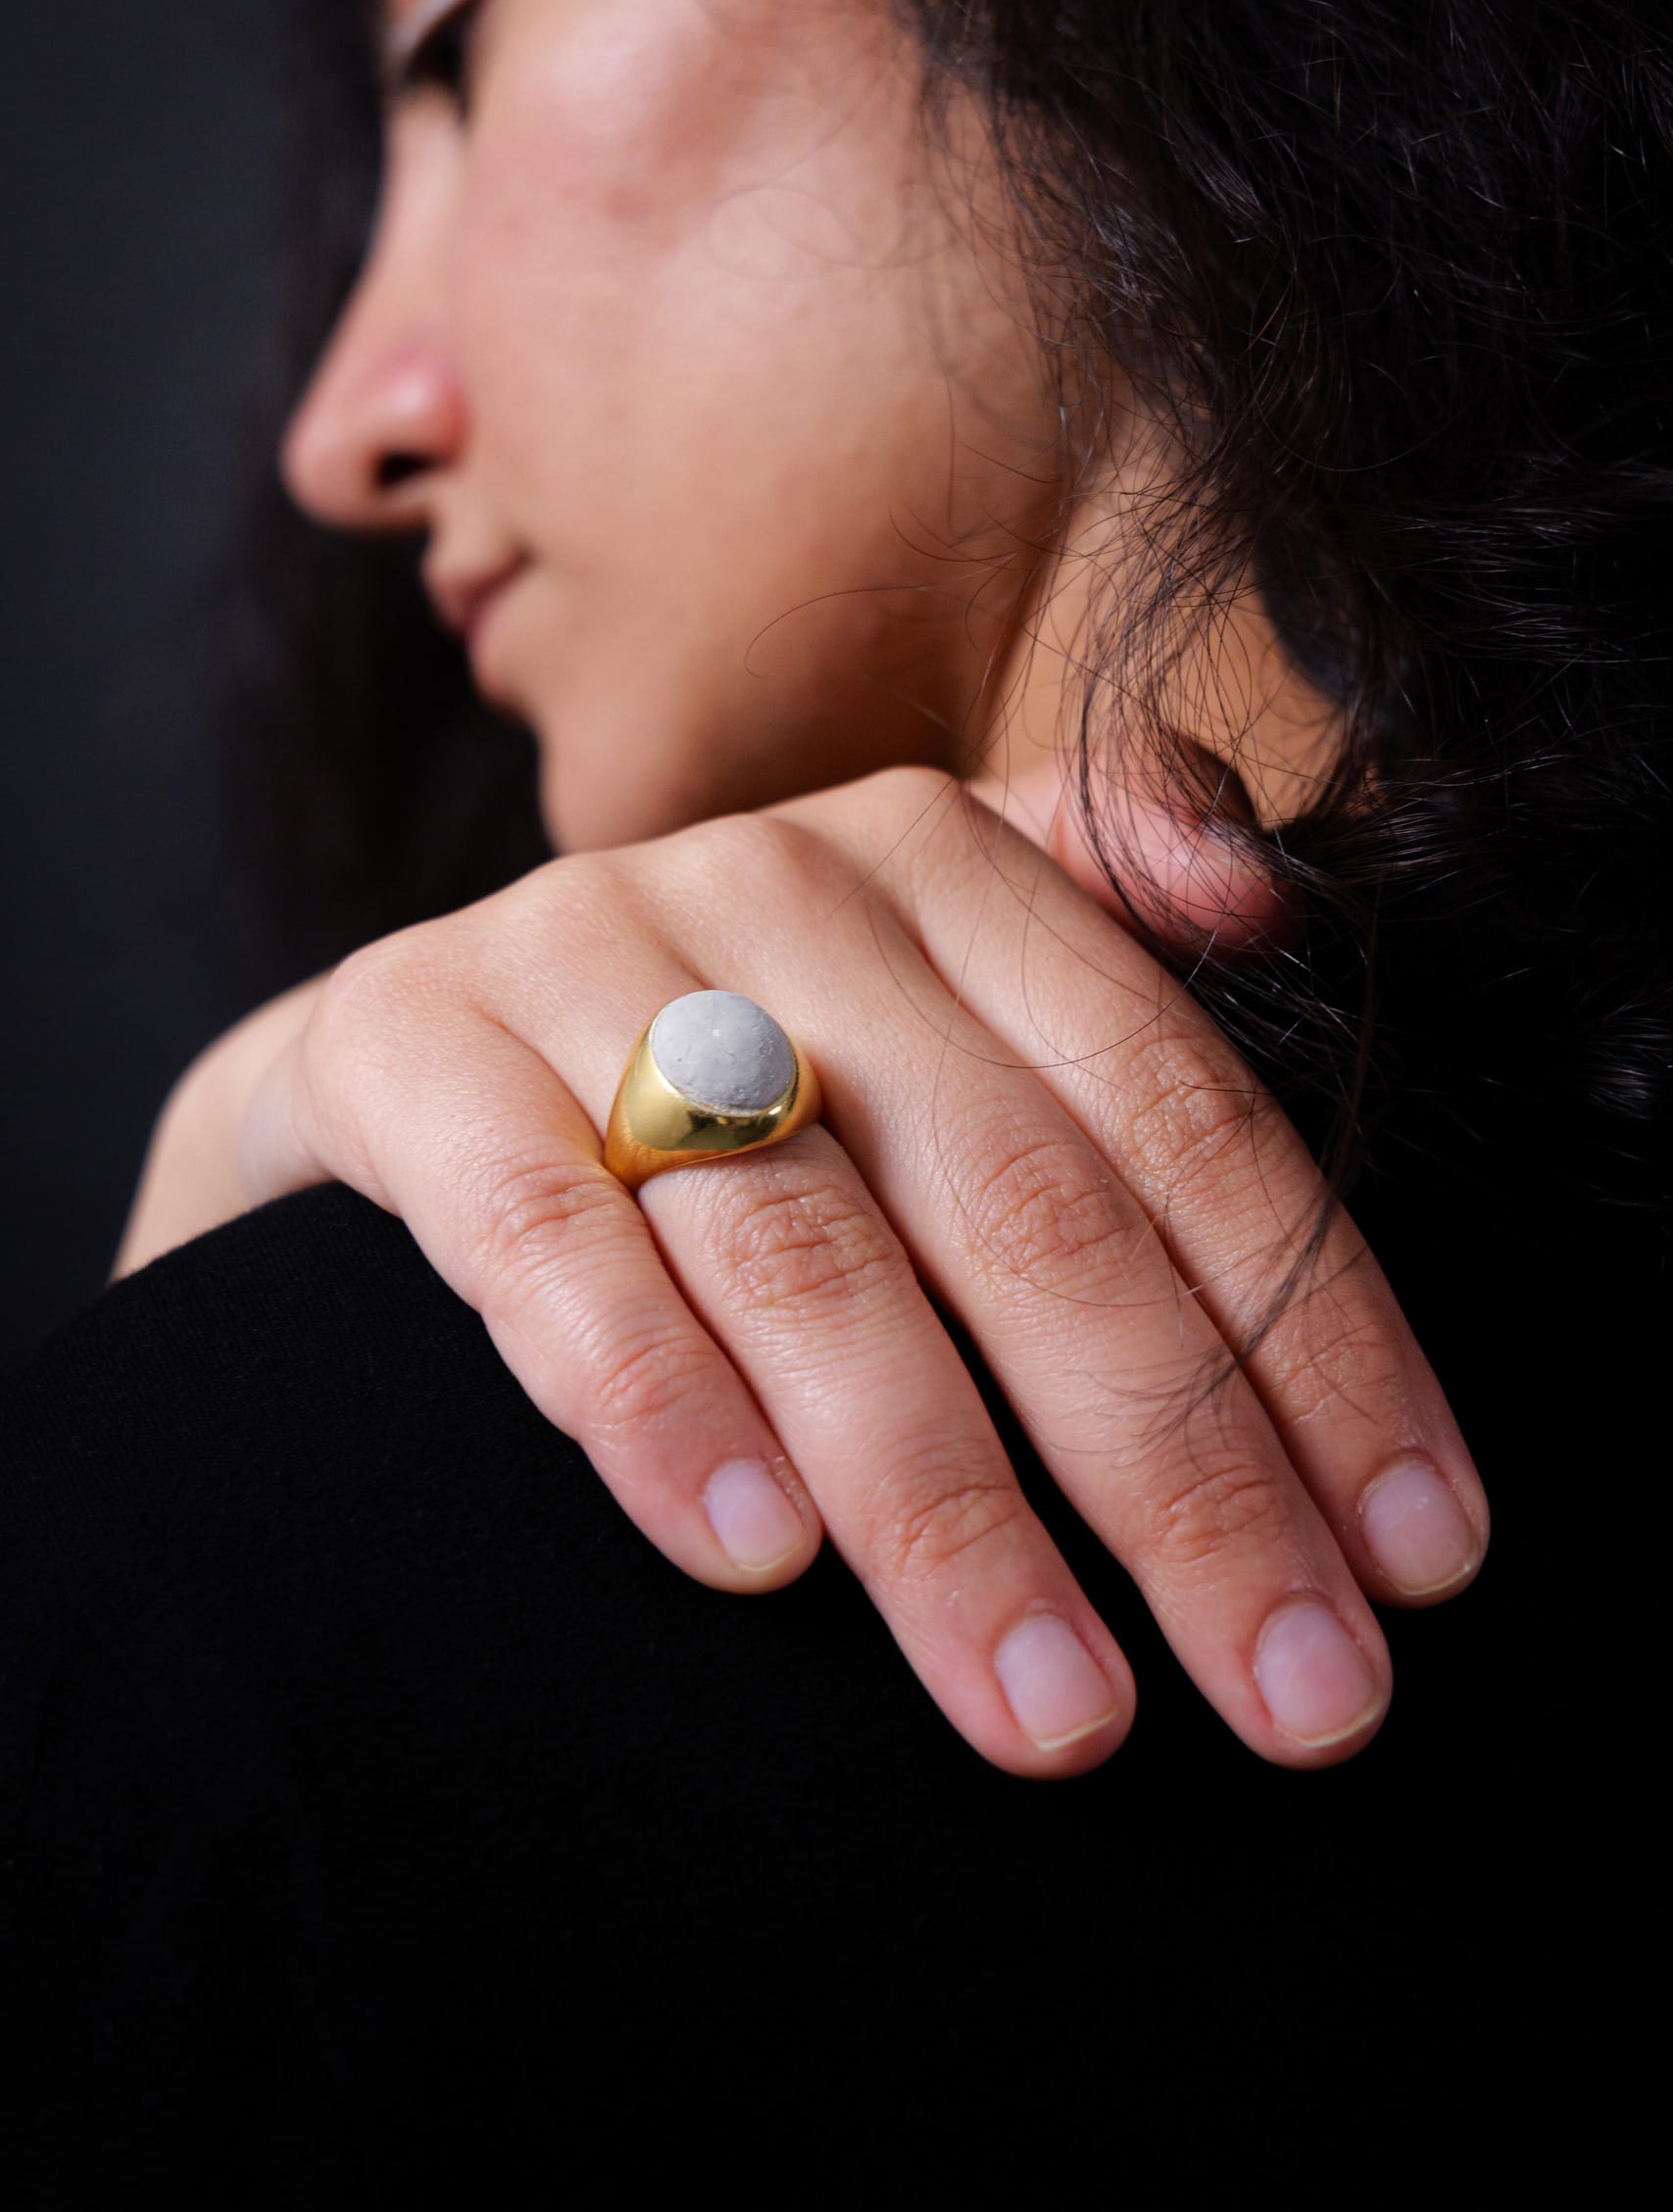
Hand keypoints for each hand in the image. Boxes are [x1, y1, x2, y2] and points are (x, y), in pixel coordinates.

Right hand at [117, 763, 1487, 1777]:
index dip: (1314, 1338)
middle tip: (1290, 1695)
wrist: (385, 1061)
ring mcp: (583, 951)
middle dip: (1176, 1471)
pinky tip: (755, 1565)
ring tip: (1055, 1709)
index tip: (1414, 1561)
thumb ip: (1095, 914)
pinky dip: (657, 1401)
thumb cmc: (705, 1068)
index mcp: (946, 860)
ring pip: (806, 1246)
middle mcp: (781, 882)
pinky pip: (547, 1239)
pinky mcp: (408, 1046)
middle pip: (1023, 1200)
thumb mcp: (910, 978)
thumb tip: (1273, 902)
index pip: (1174, 1113)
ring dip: (944, 1500)